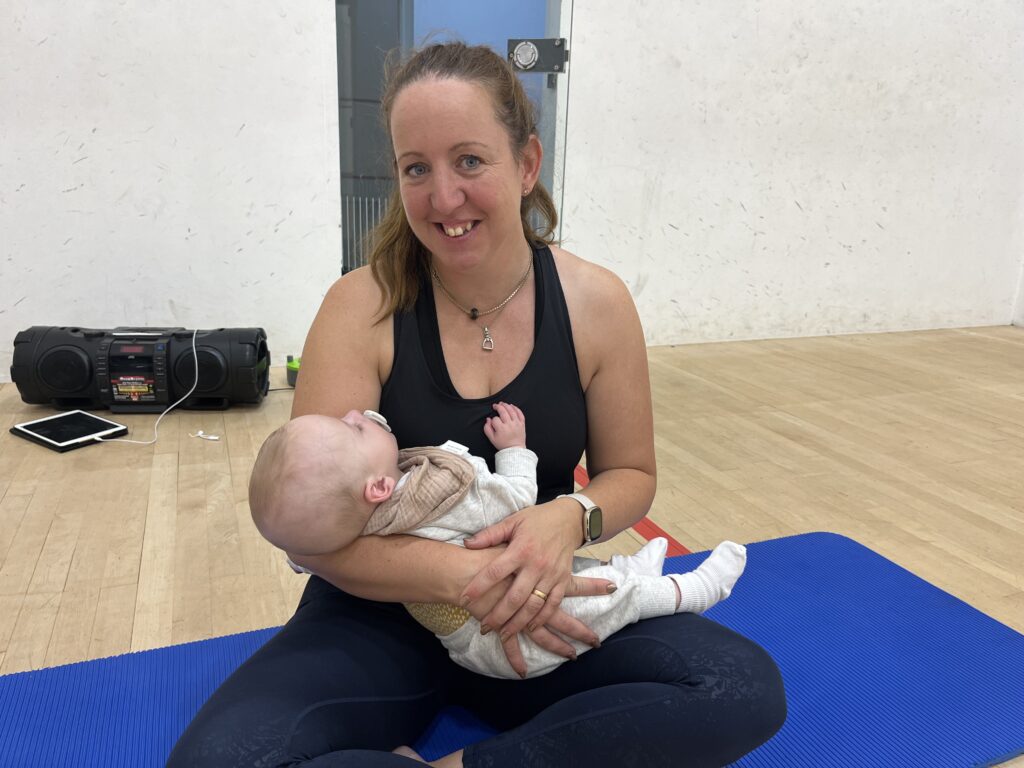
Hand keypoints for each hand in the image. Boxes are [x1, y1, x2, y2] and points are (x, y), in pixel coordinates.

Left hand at [461, 498, 614, 673]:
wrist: (569, 520)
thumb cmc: (537, 520)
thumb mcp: (512, 521)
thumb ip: (490, 535)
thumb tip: (467, 544)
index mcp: (521, 549)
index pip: (495, 571)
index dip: (478, 586)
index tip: (464, 599)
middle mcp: (536, 565)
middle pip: (515, 597)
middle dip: (498, 615)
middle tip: (484, 627)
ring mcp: (551, 575)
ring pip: (533, 606)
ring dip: (518, 623)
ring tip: (503, 634)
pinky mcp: (563, 581)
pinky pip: (552, 604)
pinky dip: (541, 619)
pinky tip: (529, 628)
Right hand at [483, 402, 525, 449]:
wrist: (515, 450)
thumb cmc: (503, 444)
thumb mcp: (492, 439)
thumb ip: (487, 428)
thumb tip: (488, 419)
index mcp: (501, 429)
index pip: (495, 419)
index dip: (493, 420)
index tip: (493, 423)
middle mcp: (509, 424)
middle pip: (503, 411)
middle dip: (498, 407)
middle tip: (495, 405)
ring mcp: (517, 423)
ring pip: (511, 410)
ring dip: (506, 405)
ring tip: (502, 403)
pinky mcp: (522, 424)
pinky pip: (520, 413)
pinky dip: (516, 408)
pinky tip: (512, 406)